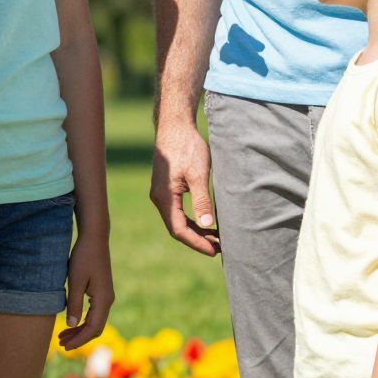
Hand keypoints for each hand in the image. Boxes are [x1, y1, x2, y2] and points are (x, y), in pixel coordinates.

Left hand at [59, 230, 114, 349]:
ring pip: (94, 321)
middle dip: (79, 338)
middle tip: (60, 343)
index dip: (79, 340)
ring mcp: (105, 296)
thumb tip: (71, 325)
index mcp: (103, 300)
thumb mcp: (75, 281)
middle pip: (95, 328)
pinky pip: (93, 312)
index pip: (93, 329)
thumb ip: (73, 304)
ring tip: (62, 335)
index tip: (64, 347)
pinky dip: (82, 320)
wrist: (95, 238)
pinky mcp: (101, 291)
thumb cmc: (84, 257)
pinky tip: (70, 321)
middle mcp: (108, 300)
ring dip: (79, 330)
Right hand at [150, 116, 219, 256]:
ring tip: (215, 237)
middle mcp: (159, 198)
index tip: (215, 250)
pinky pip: (177, 211)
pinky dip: (191, 219)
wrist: (175, 126)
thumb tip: (208, 225)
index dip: (197, 243)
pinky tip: (205, 221)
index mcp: (164, 197)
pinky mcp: (166, 188)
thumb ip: (202, 201)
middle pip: (177, 228)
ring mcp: (161, 193)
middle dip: (197, 239)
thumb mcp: (198, 175)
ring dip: (195, 230)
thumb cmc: (187, 147)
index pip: (179, 230)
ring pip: (177, 220)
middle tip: (219, 247)